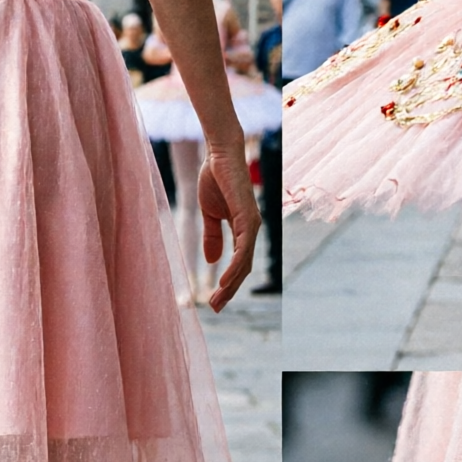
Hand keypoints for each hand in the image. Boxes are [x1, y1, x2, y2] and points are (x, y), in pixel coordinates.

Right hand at [197, 141, 258, 309]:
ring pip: (244, 263)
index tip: (216, 300)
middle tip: (216, 308)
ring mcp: (251, 224)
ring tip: (218, 300)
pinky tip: (225, 280)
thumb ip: (212, 236)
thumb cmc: (215, 178)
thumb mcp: (209, 213)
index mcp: (243, 229)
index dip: (229, 282)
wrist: (219, 153)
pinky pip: (243, 248)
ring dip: (231, 284)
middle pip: (244, 268)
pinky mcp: (246, 217)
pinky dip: (235, 266)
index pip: (239, 263)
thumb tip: (213, 261)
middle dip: (230, 290)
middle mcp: (251, 229)